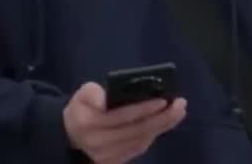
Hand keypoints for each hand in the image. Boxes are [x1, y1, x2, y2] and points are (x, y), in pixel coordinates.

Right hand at [63, 82, 186, 163]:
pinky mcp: (115, 163)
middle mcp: (98, 143)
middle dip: (161, 118)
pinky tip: (164, 124)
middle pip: (136, 131)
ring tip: (178, 112)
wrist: (71, 136)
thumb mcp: (81, 94)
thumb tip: (106, 100)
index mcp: (88, 123)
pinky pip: (139, 149)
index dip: (143, 109)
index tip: (164, 100)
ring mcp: (107, 157)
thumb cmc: (81, 109)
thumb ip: (92, 93)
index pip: (121, 116)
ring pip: (140, 141)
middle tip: (180, 105)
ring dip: (162, 127)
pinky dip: (153, 135)